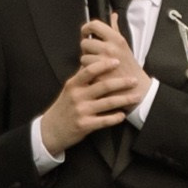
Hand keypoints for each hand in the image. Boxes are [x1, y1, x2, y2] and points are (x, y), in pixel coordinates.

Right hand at [37, 19, 145, 155]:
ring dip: (125, 99)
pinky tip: (123, 115)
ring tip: (137, 97)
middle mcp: (77, 96)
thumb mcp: (69, 88)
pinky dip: (116, 117)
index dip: (105, 64)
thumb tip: (93, 58)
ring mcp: (81, 111)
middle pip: (103, 86)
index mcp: (73, 84)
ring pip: (108, 103)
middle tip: (135, 80)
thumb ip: (82, 75)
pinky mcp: (84, 125)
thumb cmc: (64, 106)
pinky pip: (104, 121)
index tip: (118, 61)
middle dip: (122, 82)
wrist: (51, 130)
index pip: (90, 70)